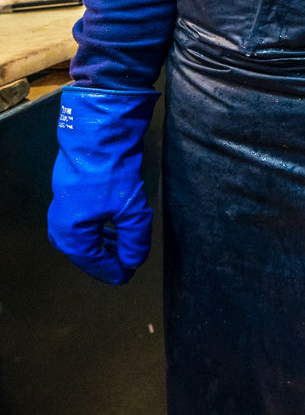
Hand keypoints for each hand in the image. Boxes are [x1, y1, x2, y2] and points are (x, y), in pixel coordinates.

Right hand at [48, 86, 159, 284]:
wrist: (98, 137)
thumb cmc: (112, 175)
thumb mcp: (132, 211)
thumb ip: (134, 241)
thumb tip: (132, 262)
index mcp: (71, 234)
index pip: (92, 262)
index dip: (111, 271)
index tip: (127, 277)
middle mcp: (60, 225)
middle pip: (83, 253)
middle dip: (105, 261)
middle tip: (125, 268)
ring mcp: (61, 211)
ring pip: (82, 239)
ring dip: (102, 246)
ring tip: (122, 251)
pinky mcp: (68, 198)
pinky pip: (81, 225)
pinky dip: (97, 232)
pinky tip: (113, 230)